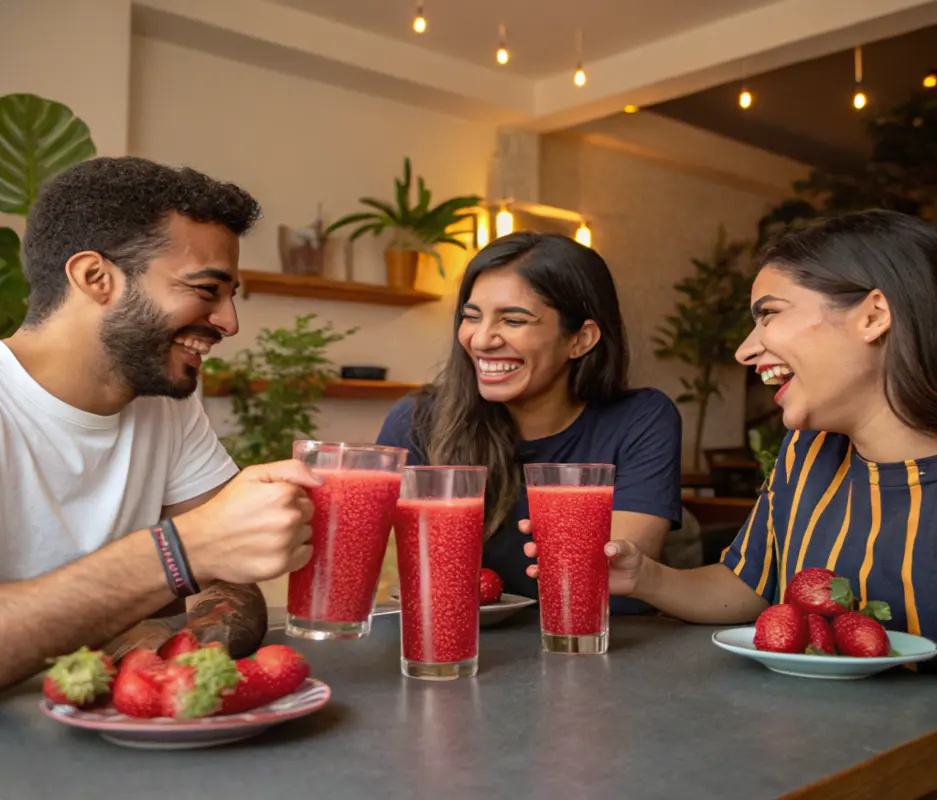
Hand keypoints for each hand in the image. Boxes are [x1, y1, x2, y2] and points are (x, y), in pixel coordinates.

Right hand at [175, 460, 318, 584]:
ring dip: (295, 534)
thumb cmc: (228, 506)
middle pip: (308, 514)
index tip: (272, 503)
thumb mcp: (254, 475)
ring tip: (269, 535)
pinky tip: (276, 548)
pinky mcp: (282, 566)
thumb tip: (321, 480)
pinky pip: (305, 554)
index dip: (290, 498)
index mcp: (283, 494)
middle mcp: (288, 519)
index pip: (306, 495)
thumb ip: (291, 469)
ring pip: (307, 533)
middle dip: (294, 515)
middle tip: (269, 519)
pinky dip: (296, 552)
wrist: (202, 542)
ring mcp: (286, 544)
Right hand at [519, 518, 646, 595]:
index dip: (537, 523)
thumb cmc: (629, 556)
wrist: (634, 578)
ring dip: (535, 564)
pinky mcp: (574, 581)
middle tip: (530, 547)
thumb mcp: (627, 547)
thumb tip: (609, 548)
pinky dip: (544, 580)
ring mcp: (571, 565)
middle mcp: (570, 548)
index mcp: (579, 534)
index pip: (554, 525)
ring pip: (545, 563)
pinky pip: (554, 580)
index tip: (527, 523)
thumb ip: (620, 546)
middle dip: (531, 544)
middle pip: (544, 544)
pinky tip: (539, 580)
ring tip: (533, 567)